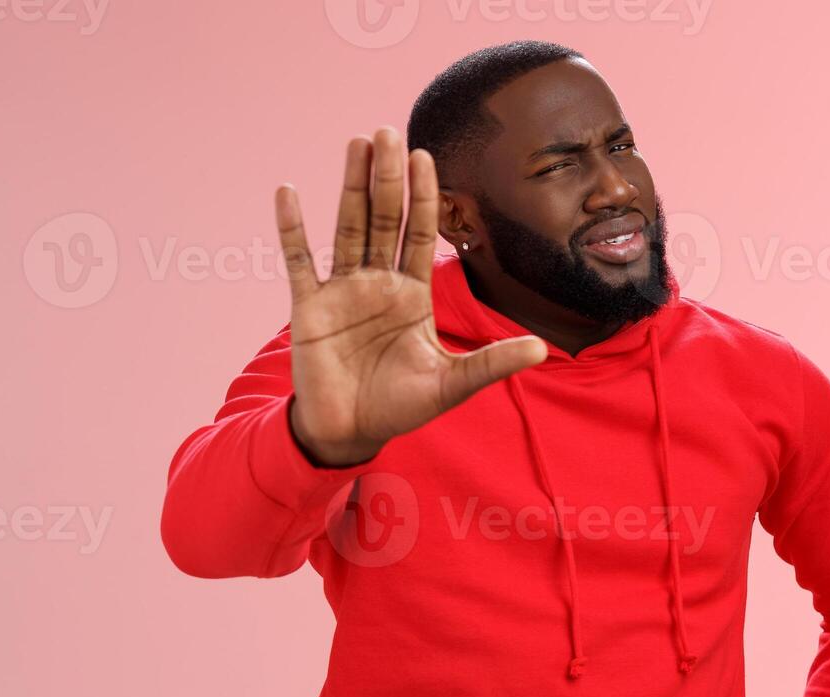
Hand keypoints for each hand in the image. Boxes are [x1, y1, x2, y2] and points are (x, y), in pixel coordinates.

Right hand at [274, 126, 546, 465]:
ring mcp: (342, 291)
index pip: (421, 234)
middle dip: (387, 177)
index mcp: (413, 294)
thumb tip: (542, 349)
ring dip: (349, 186)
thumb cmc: (400, 407)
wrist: (350, 433)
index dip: (425, 197)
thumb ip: (492, 363)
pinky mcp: (308, 308)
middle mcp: (378, 283)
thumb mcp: (452, 384)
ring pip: (347, 227)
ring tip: (356, 143)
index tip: (426, 156)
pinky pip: (299, 261)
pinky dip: (292, 228)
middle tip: (388, 130)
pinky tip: (288, 192)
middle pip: (384, 219)